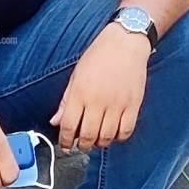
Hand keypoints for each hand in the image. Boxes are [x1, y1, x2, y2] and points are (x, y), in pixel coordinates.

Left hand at [51, 23, 149, 152]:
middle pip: (87, 136)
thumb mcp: (76, 76)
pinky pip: (126, 131)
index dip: (64, 140)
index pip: (68, 126)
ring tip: (96, 139)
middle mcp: (98, 101)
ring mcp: (117, 104)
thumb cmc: (98, 57)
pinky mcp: (133, 105)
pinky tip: (114, 133)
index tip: (65, 145)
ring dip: (100, 143)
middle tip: (80, 145)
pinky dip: (119, 137)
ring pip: (107, 137)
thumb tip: (55, 121)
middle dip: (81, 146)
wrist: (125, 43)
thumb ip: (65, 101)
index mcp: (80, 93)